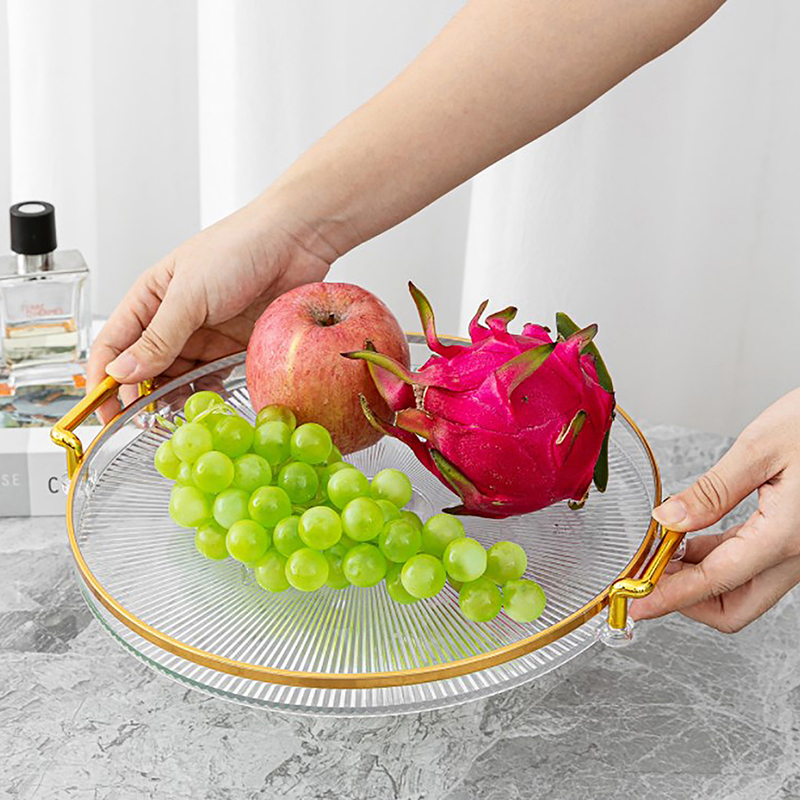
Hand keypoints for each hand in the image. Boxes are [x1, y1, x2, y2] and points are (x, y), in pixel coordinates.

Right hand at [87, 197, 334, 422]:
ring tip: (174, 418)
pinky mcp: (234, 347)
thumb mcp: (190, 294)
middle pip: (144, 368)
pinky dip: (205, 394)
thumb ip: (158, 337)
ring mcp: (204, 335)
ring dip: (172, 399)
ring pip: (177, 378)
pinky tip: (205, 405)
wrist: (295, 241)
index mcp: (149, 299)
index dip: (103, 380)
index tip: (104, 411)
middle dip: (139, 396)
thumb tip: (121, 372)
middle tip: (142, 423)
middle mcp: (173, 320)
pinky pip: (212, 378)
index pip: (113, 345)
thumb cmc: (238, 248)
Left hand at [631, 389, 799, 632]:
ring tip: (659, 552)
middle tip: (646, 577)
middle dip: (685, 598)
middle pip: (734, 605)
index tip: (638, 604)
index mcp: (785, 536)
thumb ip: (712, 491)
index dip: (670, 596)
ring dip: (698, 576)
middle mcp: (797, 554)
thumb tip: (669, 519)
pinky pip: (751, 563)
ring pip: (742, 586)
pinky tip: (689, 539)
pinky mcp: (795, 537)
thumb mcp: (760, 449)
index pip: (715, 581)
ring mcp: (798, 549)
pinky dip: (716, 558)